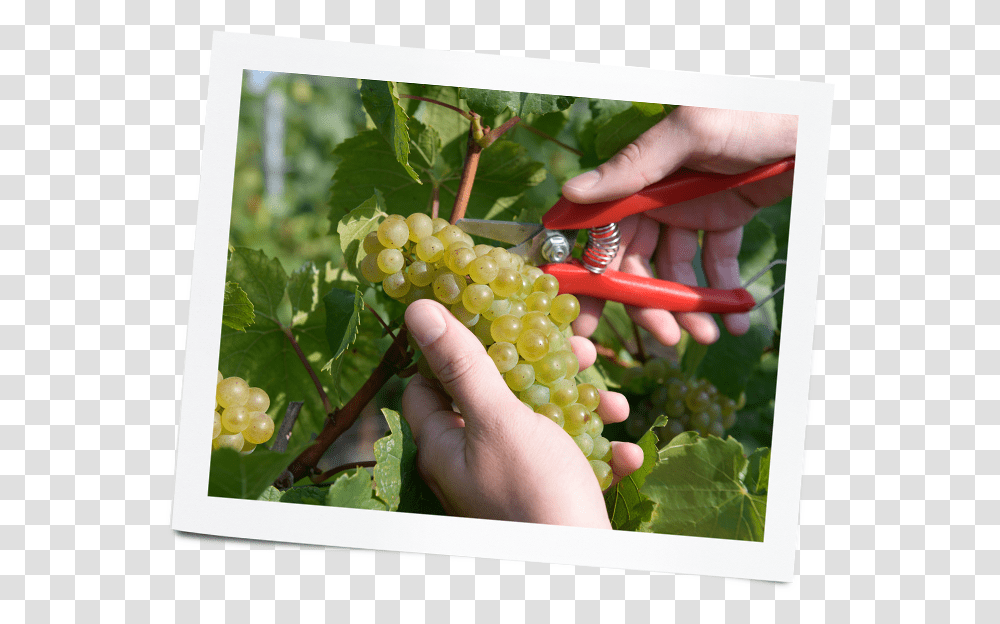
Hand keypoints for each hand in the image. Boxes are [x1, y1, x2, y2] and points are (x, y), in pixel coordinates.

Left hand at [401, 299, 644, 528]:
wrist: (581, 573)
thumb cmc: (532, 493)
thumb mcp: (497, 419)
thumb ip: (463, 365)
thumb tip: (419, 311)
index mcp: (445, 444)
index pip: (429, 384)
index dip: (455, 348)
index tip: (494, 321)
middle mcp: (472, 464)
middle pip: (497, 396)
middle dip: (540, 369)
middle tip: (578, 352)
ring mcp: (512, 482)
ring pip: (542, 425)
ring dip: (582, 408)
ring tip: (612, 403)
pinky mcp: (548, 499)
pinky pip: (572, 463)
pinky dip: (600, 453)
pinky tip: (627, 452)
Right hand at [562, 106, 796, 345]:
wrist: (815, 120)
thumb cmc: (753, 111)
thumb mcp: (692, 132)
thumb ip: (635, 164)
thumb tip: (573, 193)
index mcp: (639, 174)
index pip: (602, 233)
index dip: (591, 275)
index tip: (585, 316)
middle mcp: (658, 194)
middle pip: (637, 261)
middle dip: (645, 303)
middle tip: (662, 339)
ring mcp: (692, 208)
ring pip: (677, 270)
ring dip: (687, 306)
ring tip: (707, 336)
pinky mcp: (727, 216)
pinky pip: (717, 262)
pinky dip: (724, 294)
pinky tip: (737, 321)